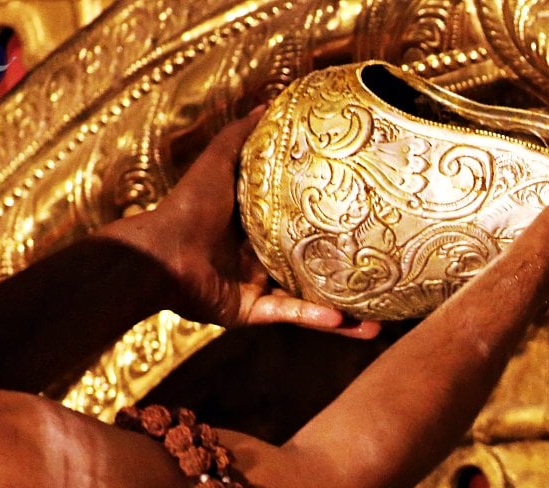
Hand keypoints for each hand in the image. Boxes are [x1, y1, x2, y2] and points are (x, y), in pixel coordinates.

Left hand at [99, 111, 381, 337]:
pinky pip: (291, 315)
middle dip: (351, 276)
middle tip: (387, 277)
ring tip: (379, 323)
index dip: (336, 224)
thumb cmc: (188, 205)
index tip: (371, 221)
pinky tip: (344, 320)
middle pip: (316, 267)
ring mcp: (259, 287)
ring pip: (312, 301)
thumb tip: (269, 103)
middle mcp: (263, 257)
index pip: (306, 224)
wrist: (161, 254)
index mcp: (259, 225)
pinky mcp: (253, 312)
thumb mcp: (219, 163)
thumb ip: (243, 138)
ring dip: (345, 314)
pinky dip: (316, 318)